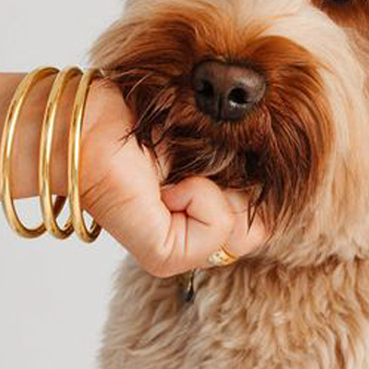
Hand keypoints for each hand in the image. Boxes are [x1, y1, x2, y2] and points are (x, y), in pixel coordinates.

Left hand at [80, 79, 266, 277]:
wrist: (88, 120)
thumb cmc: (141, 113)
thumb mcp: (213, 132)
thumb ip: (248, 163)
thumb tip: (279, 179)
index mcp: (206, 208)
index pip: (261, 219)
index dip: (256, 183)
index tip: (224, 147)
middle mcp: (194, 233)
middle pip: (257, 229)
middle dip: (240, 185)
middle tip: (195, 160)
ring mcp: (179, 250)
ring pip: (242, 235)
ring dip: (217, 190)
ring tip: (177, 174)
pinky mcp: (164, 255)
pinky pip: (217, 232)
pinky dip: (199, 197)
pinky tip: (164, 186)